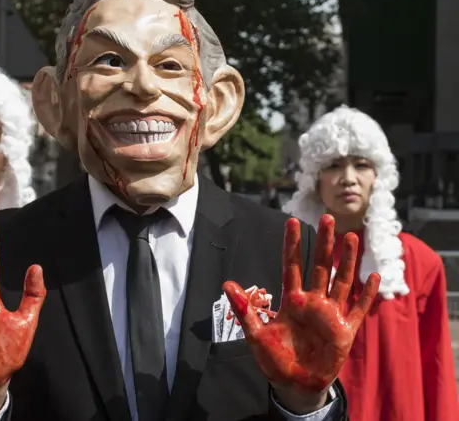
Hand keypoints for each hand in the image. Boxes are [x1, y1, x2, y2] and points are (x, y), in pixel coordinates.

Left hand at [223, 215, 379, 407]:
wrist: (294, 384)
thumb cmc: (274, 359)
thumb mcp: (256, 334)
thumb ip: (245, 308)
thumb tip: (227, 283)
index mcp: (291, 299)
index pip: (291, 265)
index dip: (292, 244)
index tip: (292, 221)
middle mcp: (312, 302)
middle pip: (320, 266)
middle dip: (324, 243)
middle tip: (327, 217)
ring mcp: (330, 315)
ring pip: (341, 281)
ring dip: (347, 260)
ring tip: (352, 237)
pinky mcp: (344, 332)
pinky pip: (357, 310)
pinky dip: (366, 295)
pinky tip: (374, 277)